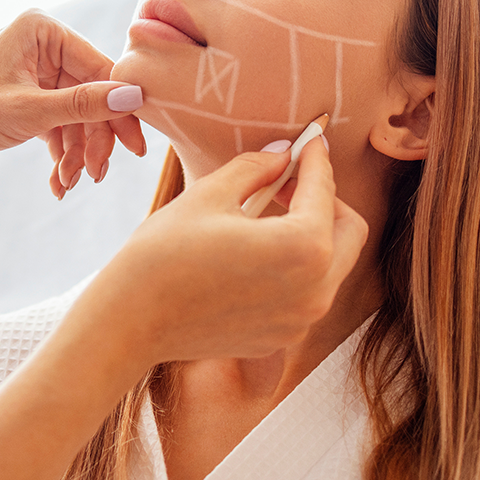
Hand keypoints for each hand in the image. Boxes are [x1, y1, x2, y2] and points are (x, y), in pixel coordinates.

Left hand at [0, 10, 145, 182]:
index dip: (119, 110)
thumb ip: (85, 105)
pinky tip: (59, 182)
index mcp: (41, 29)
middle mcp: (40, 44)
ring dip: (77, 151)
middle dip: (93, 139)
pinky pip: (58, 123)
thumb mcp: (30, 112)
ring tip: (70, 182)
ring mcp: (34, 71)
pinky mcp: (27, 97)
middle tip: (97, 174)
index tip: (134, 148)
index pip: (99, 69)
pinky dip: (61, 152)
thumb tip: (134, 97)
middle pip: (91, 94)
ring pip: (76, 114)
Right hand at [76, 139, 368, 365]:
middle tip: (288, 181)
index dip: (316, 159)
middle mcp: (315, 290)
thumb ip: (256, 168)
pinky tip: (253, 253)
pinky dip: (293, 268)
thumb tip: (281, 155)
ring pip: (331, 266)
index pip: (324, 190)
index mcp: (304, 247)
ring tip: (267, 214)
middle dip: (327, 200)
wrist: (130, 322)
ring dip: (312, 234)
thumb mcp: (210, 195)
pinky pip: (304, 294)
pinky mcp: (280, 338)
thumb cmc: (163, 253)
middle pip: (349, 232)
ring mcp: (300, 320)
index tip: (309, 141)